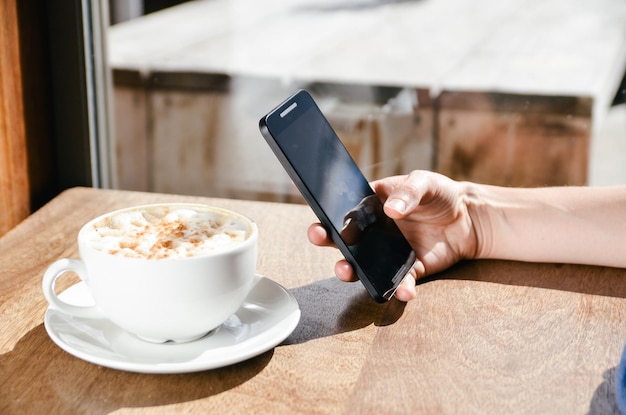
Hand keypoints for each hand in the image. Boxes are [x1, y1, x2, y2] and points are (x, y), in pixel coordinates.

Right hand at [307, 170, 478, 301]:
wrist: (468, 218)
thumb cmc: (440, 194)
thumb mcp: (425, 182)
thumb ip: (408, 192)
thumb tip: (390, 209)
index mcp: (373, 205)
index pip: (349, 211)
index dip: (335, 218)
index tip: (326, 225)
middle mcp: (375, 231)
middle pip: (345, 238)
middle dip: (328, 240)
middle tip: (320, 238)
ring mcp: (389, 253)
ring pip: (363, 265)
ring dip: (351, 270)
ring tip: (347, 271)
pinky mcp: (409, 270)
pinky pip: (399, 282)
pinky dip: (400, 289)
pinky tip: (404, 291)